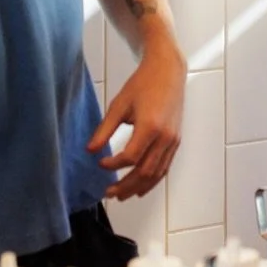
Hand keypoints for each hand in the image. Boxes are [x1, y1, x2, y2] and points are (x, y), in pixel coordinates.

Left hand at [88, 43, 186, 200]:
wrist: (167, 71)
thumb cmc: (142, 84)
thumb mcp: (119, 104)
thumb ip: (104, 129)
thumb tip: (91, 150)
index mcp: (150, 127)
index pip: (130, 157)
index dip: (113, 164)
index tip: (100, 163)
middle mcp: (165, 137)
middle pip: (144, 172)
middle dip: (125, 185)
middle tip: (108, 192)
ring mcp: (173, 141)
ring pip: (156, 174)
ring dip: (138, 187)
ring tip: (121, 195)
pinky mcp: (176, 141)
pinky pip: (165, 167)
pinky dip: (152, 180)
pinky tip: (141, 187)